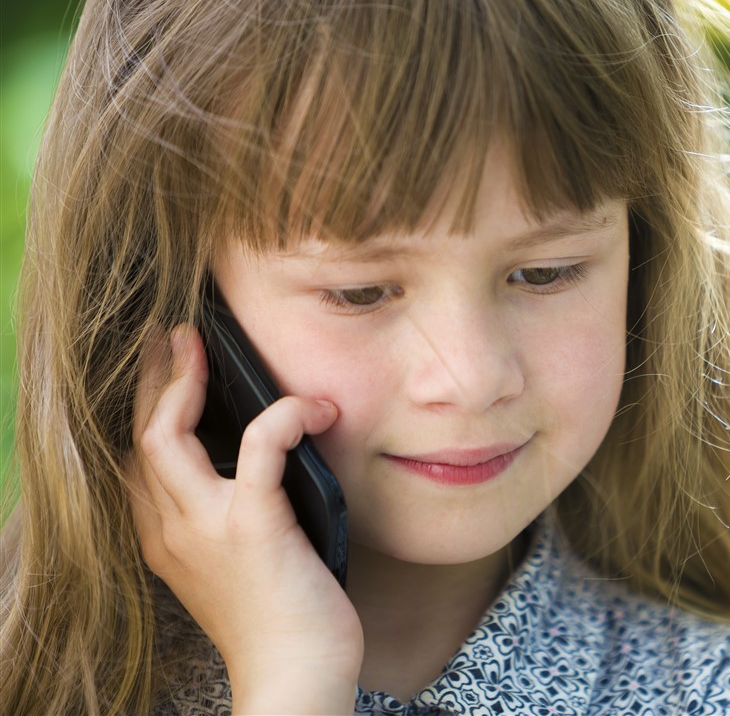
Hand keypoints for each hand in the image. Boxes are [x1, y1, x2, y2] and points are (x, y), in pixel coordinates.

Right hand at [130, 324, 361, 714]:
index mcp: (165, 538)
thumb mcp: (238, 563)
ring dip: (184, 379)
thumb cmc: (282, 619)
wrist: (296, 675)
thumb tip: (261, 461)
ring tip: (200, 344)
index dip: (145, 406)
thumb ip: (230, 516)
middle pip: (138, 435)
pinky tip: (314, 408)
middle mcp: (170, 530)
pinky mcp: (252, 526)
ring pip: (166, 432)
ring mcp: (205, 527)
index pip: (134, 459)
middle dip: (150, 377)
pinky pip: (260, 446)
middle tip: (172, 335)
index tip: (165, 365)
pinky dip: (285, 416)